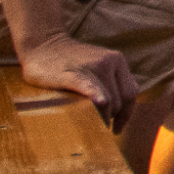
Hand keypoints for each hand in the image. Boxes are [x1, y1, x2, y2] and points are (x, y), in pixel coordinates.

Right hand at [19, 35, 137, 129]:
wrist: (43, 45)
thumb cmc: (70, 62)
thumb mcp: (98, 65)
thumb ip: (111, 81)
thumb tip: (120, 111)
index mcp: (118, 61)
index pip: (130, 94)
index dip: (126, 114)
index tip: (117, 129)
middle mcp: (109, 62)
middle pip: (120, 101)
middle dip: (111, 118)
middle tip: (98, 129)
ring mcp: (92, 66)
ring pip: (108, 101)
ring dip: (102, 118)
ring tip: (91, 127)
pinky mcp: (72, 73)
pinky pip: (90, 87)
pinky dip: (96, 95)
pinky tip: (99, 103)